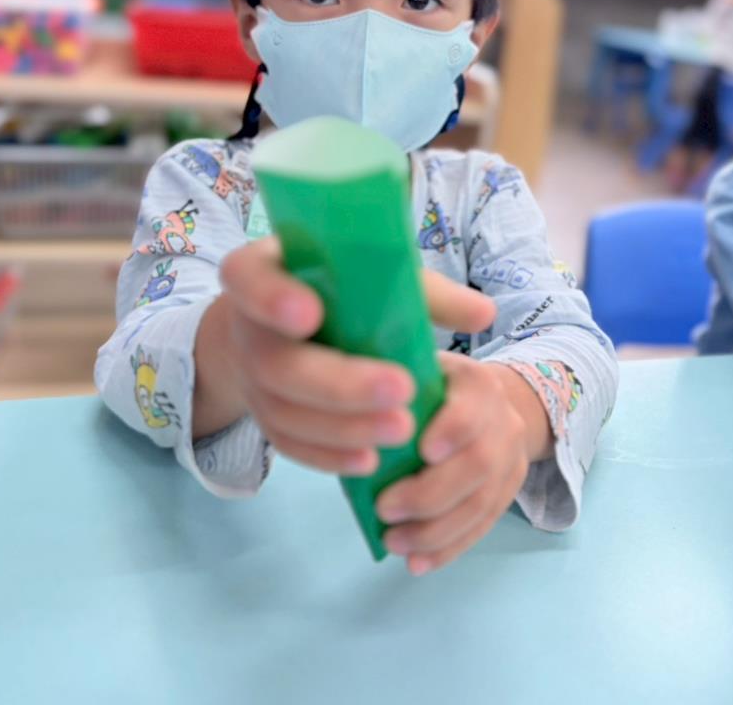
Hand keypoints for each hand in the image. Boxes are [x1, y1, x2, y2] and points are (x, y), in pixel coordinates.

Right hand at [193, 238, 494, 476]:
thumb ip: (422, 292)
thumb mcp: (371, 273)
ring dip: (343, 426)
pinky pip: (288, 443)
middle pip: (276, 361)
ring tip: (401, 430)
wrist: (281, 325)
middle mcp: (248, 326)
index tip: (312, 314)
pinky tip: (371, 462)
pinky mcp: (264, 415)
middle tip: (400, 390)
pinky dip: (328, 456)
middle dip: (338, 382)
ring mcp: (252, 375)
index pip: (248, 277)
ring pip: (284, 409)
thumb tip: (484, 313)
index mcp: (264, 271)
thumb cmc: (336, 287)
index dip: (273, 297)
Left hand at [376, 353, 552, 574]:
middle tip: (385, 510)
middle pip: (478, 463)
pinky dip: (448, 548)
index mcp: (475, 385)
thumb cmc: (435, 388)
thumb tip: (350, 428)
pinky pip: (481, 526)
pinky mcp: (508, 492)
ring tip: (394, 543)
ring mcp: (510, 460)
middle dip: (429, 494)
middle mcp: (501, 421)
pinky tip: (418, 563)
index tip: (420, 452)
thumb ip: (393, 395)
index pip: (470, 410)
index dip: (450, 432)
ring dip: (434, 532)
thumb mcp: (418, 373)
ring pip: (480, 503)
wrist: (489, 404)